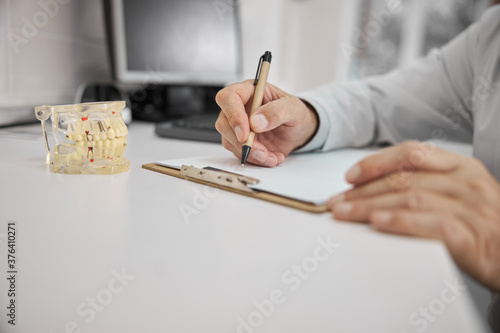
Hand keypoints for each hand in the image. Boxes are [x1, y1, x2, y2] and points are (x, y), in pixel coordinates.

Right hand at [215, 80, 317, 166]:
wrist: (298, 130)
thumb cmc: (294, 113)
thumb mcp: (293, 108)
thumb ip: (276, 111)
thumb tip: (256, 121)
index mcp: (249, 91)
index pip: (229, 98)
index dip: (233, 116)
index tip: (245, 134)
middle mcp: (239, 107)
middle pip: (224, 123)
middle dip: (242, 142)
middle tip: (261, 151)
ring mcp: (238, 125)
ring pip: (229, 141)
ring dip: (250, 153)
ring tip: (271, 155)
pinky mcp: (240, 141)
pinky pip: (239, 153)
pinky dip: (255, 159)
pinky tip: (271, 157)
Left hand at [328, 141, 499, 291]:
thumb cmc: (487, 228)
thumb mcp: (462, 196)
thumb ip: (429, 186)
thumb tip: (379, 189)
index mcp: (463, 167)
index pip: (412, 153)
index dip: (377, 162)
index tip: (350, 176)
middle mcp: (467, 182)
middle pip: (404, 178)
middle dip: (363, 190)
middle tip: (337, 201)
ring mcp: (471, 208)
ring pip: (410, 198)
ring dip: (370, 205)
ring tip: (345, 212)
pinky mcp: (473, 236)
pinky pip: (431, 224)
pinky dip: (401, 222)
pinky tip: (378, 223)